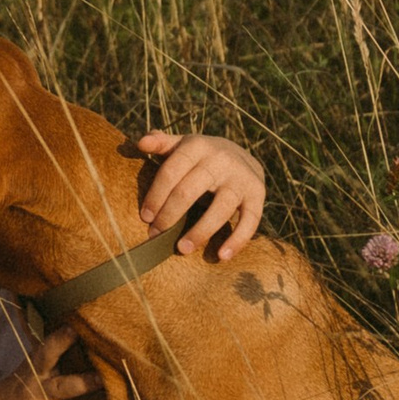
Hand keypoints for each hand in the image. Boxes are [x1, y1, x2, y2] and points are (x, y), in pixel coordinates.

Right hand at [0, 320, 98, 399]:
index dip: (63, 331)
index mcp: (36, 363)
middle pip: (49, 355)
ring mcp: (36, 397)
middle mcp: (36, 376)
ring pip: (61, 387)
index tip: (80, 316)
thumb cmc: (19, 396)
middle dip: (63, 342)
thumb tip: (85, 348)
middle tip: (82, 332)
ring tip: (101, 380)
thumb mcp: (30, 374)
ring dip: (82, 383)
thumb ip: (52, 363)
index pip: (50, 343)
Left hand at [135, 128, 266, 262]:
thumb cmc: (200, 156)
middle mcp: (220, 160)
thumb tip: (141, 143)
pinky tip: (222, 256)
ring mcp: (241, 178)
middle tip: (155, 235)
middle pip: (190, 191)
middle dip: (169, 216)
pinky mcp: (257, 195)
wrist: (241, 155)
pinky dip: (237, 240)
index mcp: (197, 146)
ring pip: (220, 209)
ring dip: (200, 232)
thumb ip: (161, 143)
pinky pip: (250, 221)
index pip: (171, 172)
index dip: (156, 195)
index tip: (145, 217)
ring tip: (182, 249)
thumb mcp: (182, 145)